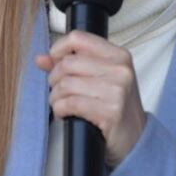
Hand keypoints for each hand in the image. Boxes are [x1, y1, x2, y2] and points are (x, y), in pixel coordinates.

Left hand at [35, 30, 145, 165]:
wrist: (135, 137)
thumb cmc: (115, 106)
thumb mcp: (100, 78)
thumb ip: (71, 65)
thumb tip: (41, 59)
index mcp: (118, 56)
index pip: (78, 38)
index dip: (58, 48)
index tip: (54, 60)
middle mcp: (120, 70)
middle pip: (68, 63)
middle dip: (54, 78)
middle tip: (58, 89)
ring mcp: (116, 91)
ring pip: (66, 84)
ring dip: (56, 97)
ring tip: (61, 103)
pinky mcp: (110, 111)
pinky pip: (70, 103)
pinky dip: (60, 109)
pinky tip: (65, 112)